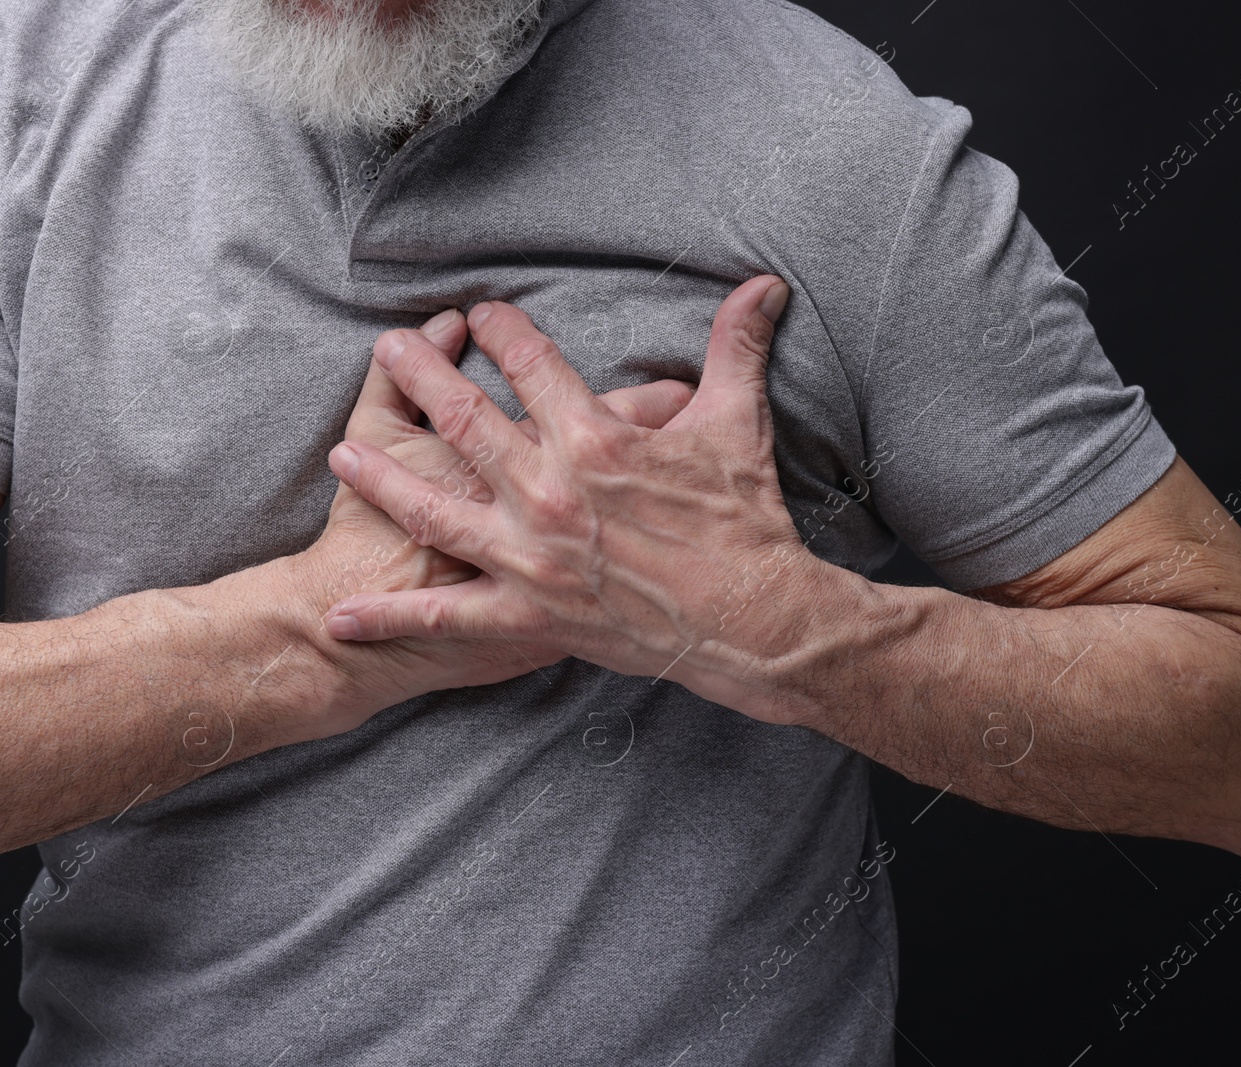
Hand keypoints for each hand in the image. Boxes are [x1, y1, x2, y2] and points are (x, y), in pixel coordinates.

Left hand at [319, 275, 843, 723]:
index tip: (482, 315)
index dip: (502, 330)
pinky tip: (340, 614)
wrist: (750, 619)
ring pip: (433, 511)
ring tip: (342, 456)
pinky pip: (448, 616)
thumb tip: (764, 283)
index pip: (531, 364)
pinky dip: (391, 616)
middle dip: (421, 377)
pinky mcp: (528, 616)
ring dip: (383, 481)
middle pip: (464, 421)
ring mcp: (529, 558)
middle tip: (390, 346)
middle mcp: (547, 492)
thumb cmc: (743, 521)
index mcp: (593, 438)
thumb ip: (739, 347)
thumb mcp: (738, 423)